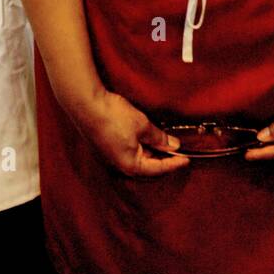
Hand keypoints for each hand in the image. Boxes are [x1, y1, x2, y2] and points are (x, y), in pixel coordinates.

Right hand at [72, 88, 190, 177]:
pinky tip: (145, 137)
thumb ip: (159, 137)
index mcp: (130, 166)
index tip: (187, 159)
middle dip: (162, 159)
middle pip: (147, 166)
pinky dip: (140, 147)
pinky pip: (128, 152)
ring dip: (151, 152)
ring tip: (163, 142)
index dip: (174, 163)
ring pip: (137, 158)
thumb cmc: (114, 116)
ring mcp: (111, 157)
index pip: (158, 168)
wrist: (86, 104)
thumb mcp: (142, 125)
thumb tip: (173, 145)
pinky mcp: (106, 147)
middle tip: (177, 150)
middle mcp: (120, 166)